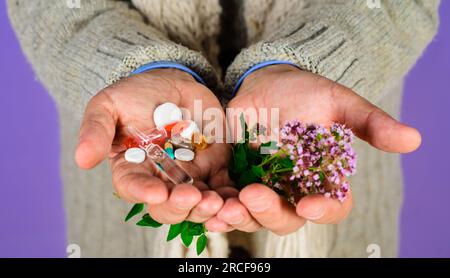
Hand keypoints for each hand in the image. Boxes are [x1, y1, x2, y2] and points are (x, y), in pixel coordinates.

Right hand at [75, 69, 234, 224]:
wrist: (171, 83)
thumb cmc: (136, 94)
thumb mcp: (110, 105)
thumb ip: (97, 131)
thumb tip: (82, 160)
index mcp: (132, 169)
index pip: (134, 188)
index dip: (144, 193)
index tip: (157, 192)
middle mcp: (161, 179)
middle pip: (168, 205)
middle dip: (181, 205)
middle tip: (194, 197)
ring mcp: (189, 176)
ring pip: (198, 203)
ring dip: (208, 207)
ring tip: (218, 202)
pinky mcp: (214, 167)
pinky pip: (223, 188)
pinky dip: (230, 197)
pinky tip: (236, 200)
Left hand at [208, 64, 420, 234]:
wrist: (267, 84)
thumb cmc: (306, 93)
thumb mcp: (337, 103)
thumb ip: (369, 123)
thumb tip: (413, 139)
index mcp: (323, 180)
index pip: (331, 206)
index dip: (324, 209)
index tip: (310, 204)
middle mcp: (293, 191)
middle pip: (287, 218)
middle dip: (270, 212)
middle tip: (254, 195)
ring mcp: (263, 187)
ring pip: (253, 215)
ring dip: (239, 216)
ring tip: (224, 207)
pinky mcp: (234, 180)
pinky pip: (226, 201)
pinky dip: (216, 206)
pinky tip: (207, 204)